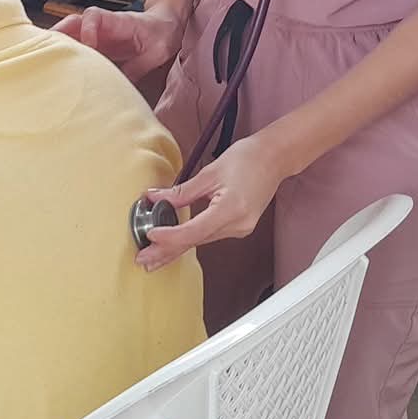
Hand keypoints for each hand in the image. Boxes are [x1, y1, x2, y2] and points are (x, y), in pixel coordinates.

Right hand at [55, 5, 183, 80]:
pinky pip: (73, 47)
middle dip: (56, 37)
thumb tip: (121, 90)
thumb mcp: (157, 51)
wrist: (164, 25)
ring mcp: (94, 34)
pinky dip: (62, 57)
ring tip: (43, 66)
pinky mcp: (93, 45)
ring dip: (55, 48)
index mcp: (116, 21)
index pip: (93, 17)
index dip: (87, 30)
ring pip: (67, 35)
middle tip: (44, 56)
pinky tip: (55, 73)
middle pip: (70, 24)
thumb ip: (137, 68)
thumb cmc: (160, 33)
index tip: (88, 46)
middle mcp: (100, 25)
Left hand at [136, 135, 289, 271]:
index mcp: (231, 209)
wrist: (274, 158)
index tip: (150, 237)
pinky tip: (175, 243)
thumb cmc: (248, 158)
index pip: (193, 231)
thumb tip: (155, 198)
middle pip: (195, 242)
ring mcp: (240, 229)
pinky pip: (209, 236)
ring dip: (176, 248)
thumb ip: (181, 191)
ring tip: (153, 256)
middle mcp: (238, 225)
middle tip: (143, 260)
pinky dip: (191, 239)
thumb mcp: (210, 172)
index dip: (169, 237)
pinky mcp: (239, 227)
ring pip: (201, 241)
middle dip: (167, 252)